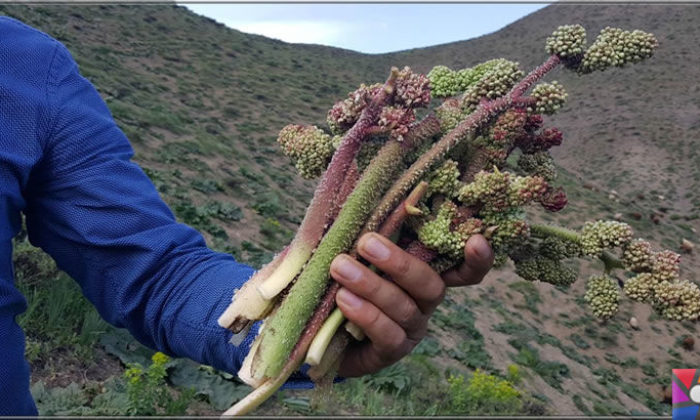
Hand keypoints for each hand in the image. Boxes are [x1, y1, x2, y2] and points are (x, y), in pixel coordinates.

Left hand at [330, 232, 493, 376]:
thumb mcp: (351, 248)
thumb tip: (362, 191)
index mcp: (423, 272)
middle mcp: (424, 301)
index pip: (464, 269)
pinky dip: (365, 314)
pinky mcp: (391, 351)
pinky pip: (387, 335)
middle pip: (431, 286)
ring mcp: (411, 328)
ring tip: (340, 267)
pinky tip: (343, 298)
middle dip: (400, 264)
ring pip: (403, 308)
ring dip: (371, 285)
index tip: (476, 240)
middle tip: (367, 242)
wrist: (317, 326)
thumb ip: (364, 227)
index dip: (477, 259)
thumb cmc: (340, 275)